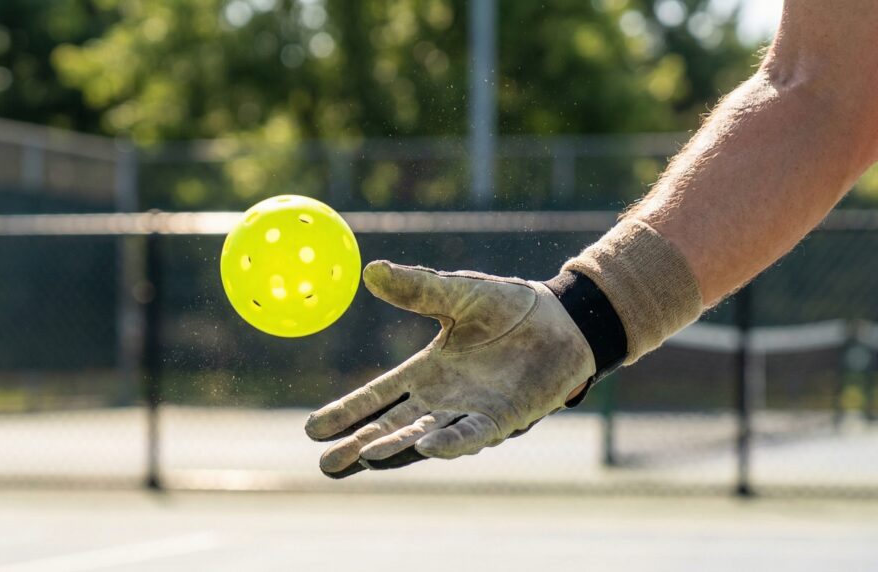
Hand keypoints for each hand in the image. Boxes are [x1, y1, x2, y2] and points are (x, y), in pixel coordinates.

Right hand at [304, 260, 596, 477]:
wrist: (564, 319)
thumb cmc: (509, 307)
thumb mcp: (457, 293)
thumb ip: (417, 287)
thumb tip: (370, 271)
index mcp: (426, 372)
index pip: (378, 397)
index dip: (347, 413)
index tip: (313, 429)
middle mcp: (442, 399)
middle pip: (392, 427)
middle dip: (360, 445)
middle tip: (326, 462)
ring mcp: (470, 412)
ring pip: (424, 437)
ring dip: (396, 448)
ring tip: (363, 457)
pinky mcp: (503, 418)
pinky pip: (472, 435)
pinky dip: (450, 443)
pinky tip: (426, 446)